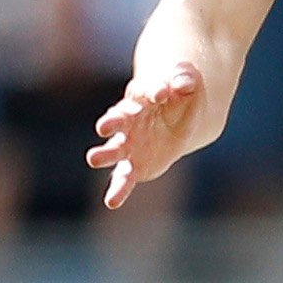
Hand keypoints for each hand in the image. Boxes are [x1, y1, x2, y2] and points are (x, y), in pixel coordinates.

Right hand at [85, 63, 203, 208]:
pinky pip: (124, 178)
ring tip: (93, 159)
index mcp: (142, 96)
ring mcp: (128, 144)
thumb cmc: (181, 96)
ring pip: (114, 149)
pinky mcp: (134, 165)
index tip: (162, 94)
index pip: (143, 92)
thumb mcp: (188, 83)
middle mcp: (128, 121)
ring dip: (105, 153)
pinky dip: (118, 190)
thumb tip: (181, 85)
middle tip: (103, 127)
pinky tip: (112, 202)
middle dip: (111, 122)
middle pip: (116, 119)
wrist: (179, 119)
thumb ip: (185, 80)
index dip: (153, 91)